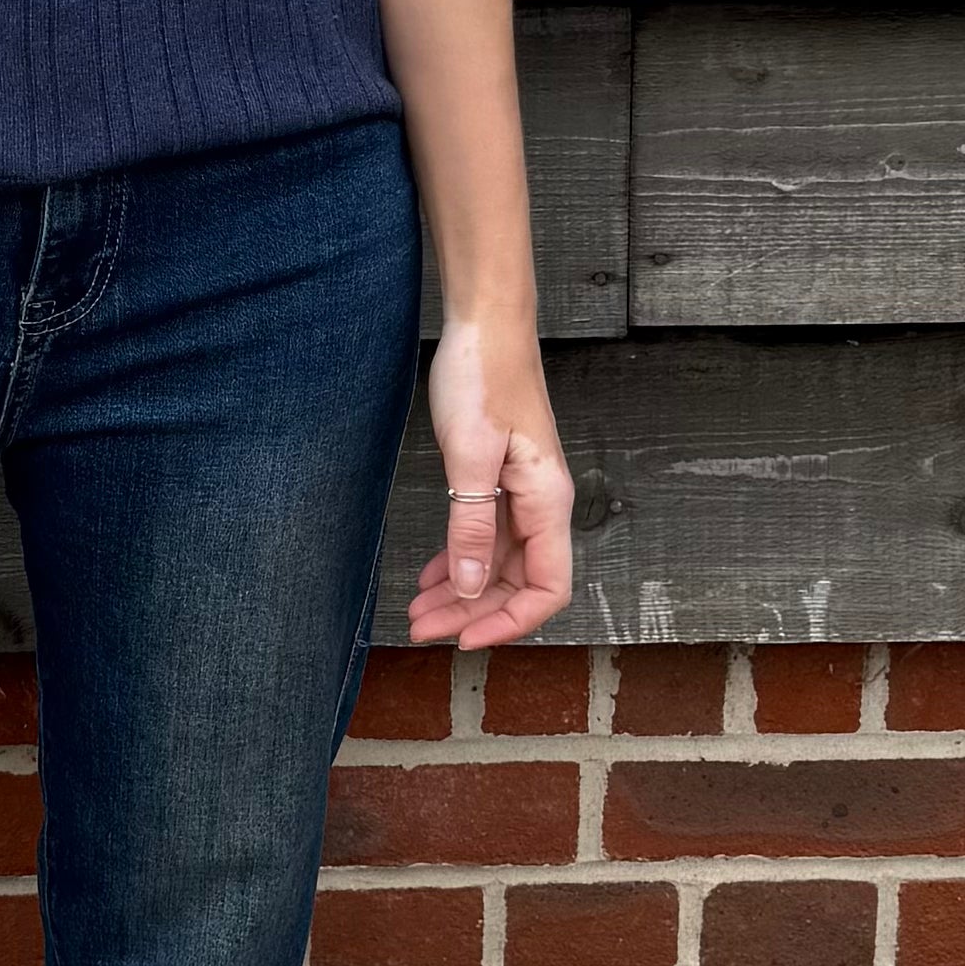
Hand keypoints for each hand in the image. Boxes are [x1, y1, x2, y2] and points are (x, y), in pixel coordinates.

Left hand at [409, 313, 574, 648]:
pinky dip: (459, 560)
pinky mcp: (499, 480)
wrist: (485, 326)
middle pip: (515, 583)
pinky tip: (432, 575)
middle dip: (471, 613)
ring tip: (418, 612)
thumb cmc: (483, 378)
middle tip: (420, 630)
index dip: (508, 622)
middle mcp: (540, 505)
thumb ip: (471, 523)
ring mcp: (520, 494)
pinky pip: (485, 537)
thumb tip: (472, 586)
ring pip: (496, 564)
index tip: (463, 639)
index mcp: (546, 502)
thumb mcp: (470, 454)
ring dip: (461, 592)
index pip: (546, 588)